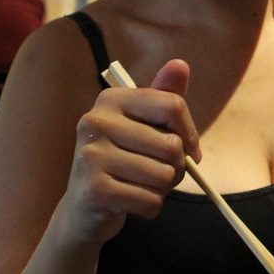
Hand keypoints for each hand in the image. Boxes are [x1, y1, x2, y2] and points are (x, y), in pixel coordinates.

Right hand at [58, 59, 201, 244]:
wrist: (83, 208)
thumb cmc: (122, 161)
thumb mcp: (143, 126)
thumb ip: (164, 98)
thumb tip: (180, 65)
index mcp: (110, 99)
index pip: (172, 105)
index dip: (190, 133)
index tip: (189, 150)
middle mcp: (95, 121)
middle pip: (172, 146)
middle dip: (176, 168)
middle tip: (156, 173)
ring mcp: (91, 156)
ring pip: (164, 176)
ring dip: (162, 189)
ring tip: (140, 186)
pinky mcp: (94, 190)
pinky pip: (151, 201)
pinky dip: (150, 207)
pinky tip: (130, 202)